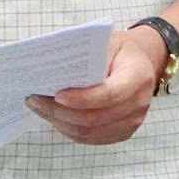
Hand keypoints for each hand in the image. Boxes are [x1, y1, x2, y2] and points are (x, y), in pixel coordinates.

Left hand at [27, 26, 164, 146]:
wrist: (144, 62)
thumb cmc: (121, 49)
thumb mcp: (108, 41)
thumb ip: (88, 54)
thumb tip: (52, 67)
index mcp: (138, 77)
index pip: (108, 95)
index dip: (81, 99)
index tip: (56, 94)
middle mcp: (138, 104)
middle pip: (94, 118)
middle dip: (60, 112)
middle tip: (34, 100)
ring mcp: (132, 122)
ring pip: (89, 133)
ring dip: (59, 122)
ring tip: (38, 108)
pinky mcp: (122, 133)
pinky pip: (91, 138)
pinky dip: (68, 129)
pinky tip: (53, 117)